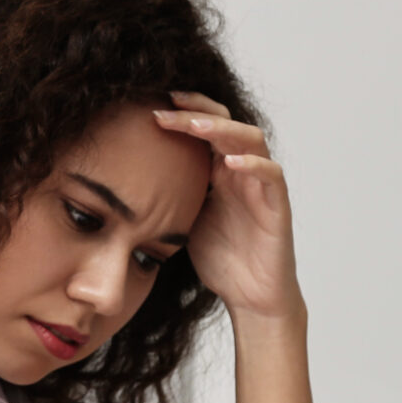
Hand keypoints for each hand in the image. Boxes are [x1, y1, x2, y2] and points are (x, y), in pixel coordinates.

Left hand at [153, 92, 303, 323]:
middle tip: (167, 106)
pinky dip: (254, 165)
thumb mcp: (183, 219)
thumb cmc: (220, 258)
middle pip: (226, 122)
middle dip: (197, 111)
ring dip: (223, 129)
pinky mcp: (277, 206)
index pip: (207, 125)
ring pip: (251, 139)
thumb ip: (168, 194)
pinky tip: (231, 163)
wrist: (250, 296)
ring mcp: (261, 185)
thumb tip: (124, 178)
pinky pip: (271, 176)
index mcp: (219, 170)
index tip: (152, 105)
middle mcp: (242, 170)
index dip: (184, 110)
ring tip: (196, 126)